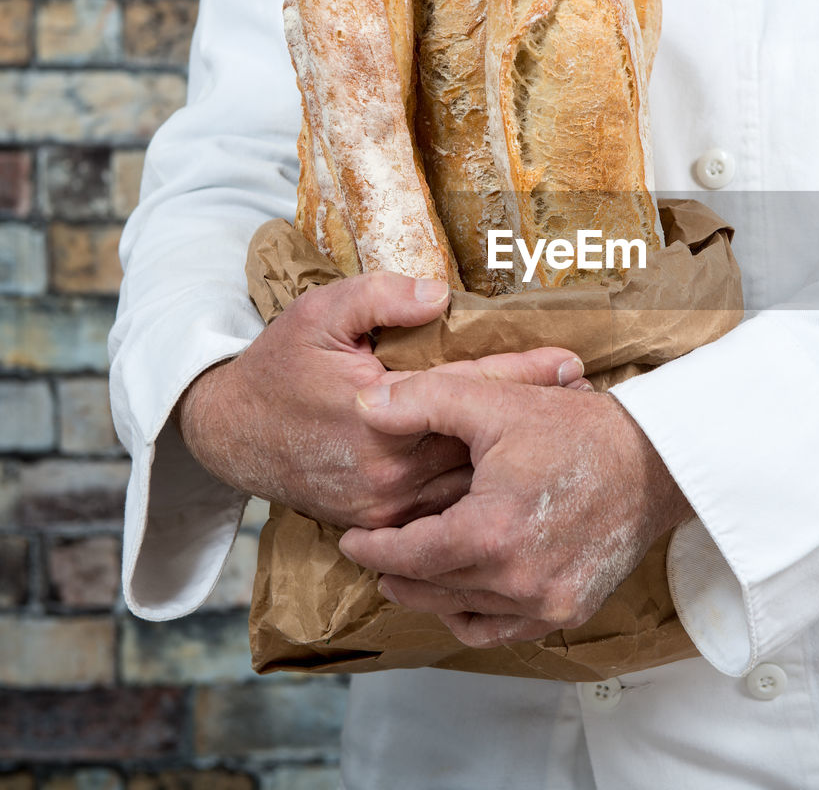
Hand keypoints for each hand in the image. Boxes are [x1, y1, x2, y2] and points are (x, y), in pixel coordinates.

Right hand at [177, 271, 588, 529]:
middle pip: (479, 440)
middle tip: (587, 400)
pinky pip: (444, 507)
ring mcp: (385, 504)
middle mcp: (388, 466)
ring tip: (566, 435)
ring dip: (514, 459)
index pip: (468, 389)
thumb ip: (380, 298)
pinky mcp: (381, 523)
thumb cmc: (279, 366)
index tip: (572, 362)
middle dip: (533, 420)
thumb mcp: (319, 312)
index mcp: (379, 411)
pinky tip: (515, 471)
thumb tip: (440, 295)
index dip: (523, 374)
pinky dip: (481, 488)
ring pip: (468, 482)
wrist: (232, 434)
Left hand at [338, 374, 693, 646]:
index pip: (406, 556)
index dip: (372, 549)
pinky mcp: (570, 611)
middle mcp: (516, 580)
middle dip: (394, 572)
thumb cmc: (579, 429)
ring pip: (462, 613)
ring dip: (430, 594)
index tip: (353, 540)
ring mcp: (546, 603)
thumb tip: (362, 404)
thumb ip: (422, 400)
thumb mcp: (496, 401)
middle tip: (376, 555)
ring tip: (413, 572)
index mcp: (490, 533)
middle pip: (428, 590)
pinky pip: (503, 630)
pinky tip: (463, 591)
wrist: (656, 460)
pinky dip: (475, 614)